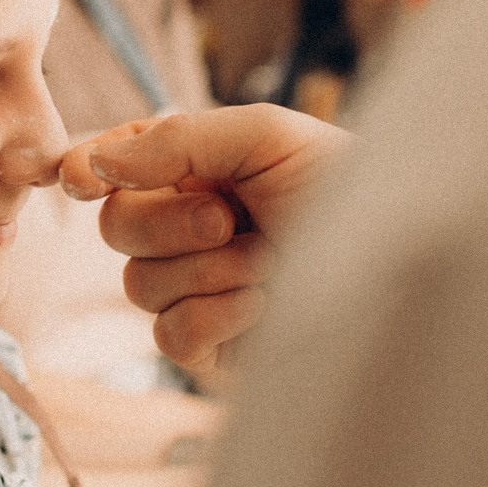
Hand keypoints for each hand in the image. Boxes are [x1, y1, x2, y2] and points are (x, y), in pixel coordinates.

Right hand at [58, 105, 351, 382]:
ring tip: (269, 261)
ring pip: (139, 285)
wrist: (405, 268)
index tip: (82, 180)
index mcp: (194, 171)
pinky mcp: (211, 349)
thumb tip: (95, 166)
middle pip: (116, 229)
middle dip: (170, 223)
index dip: (87, 173)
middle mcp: (187, 230)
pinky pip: (171, 336)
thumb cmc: (346, 188)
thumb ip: (177, 141)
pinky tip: (264, 305)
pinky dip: (217, 316)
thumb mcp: (267, 137)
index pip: (113, 168)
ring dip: (211, 271)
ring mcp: (196, 291)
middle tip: (231, 220)